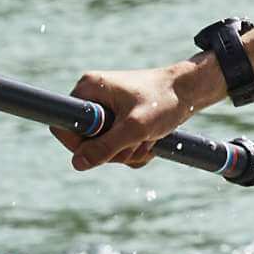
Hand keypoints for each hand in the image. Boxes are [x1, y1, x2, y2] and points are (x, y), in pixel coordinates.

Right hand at [61, 59, 212, 169]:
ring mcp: (106, 111)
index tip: (101, 152)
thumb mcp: (136, 127)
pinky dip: (136, 149)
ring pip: (106, 148)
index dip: (78, 144)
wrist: (190, 92)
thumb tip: (78, 164)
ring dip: (129, 150)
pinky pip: (119, 147)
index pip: (63, 124)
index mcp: (88, 90)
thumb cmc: (164, 102)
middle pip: (86, 142)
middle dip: (115, 149)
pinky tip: (152, 139)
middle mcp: (93, 98)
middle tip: (139, 140)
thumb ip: (107, 146)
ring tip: (150, 136)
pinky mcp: (119, 121)